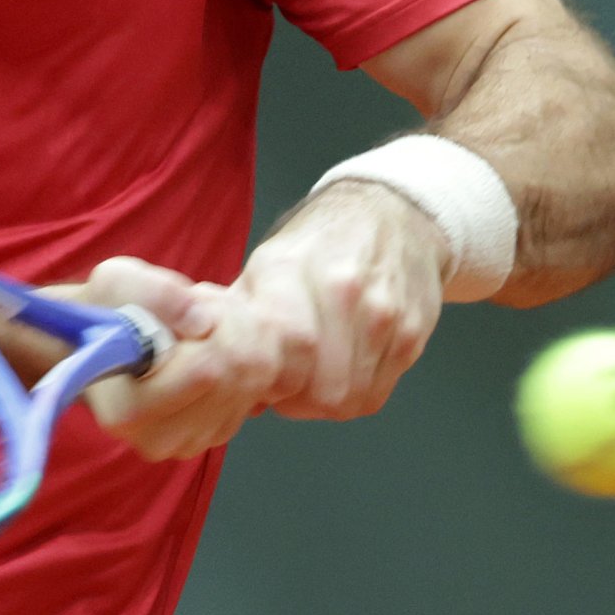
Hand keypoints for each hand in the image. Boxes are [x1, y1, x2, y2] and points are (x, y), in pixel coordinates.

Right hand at [54, 256, 283, 461]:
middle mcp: (157, 439)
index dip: (214, 326)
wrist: (105, 341)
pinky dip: (247, 357)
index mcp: (127, 411)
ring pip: (256, 380)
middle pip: (239, 374)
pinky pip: (258, 389)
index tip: (195, 303)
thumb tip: (202, 322)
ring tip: (203, 324)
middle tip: (204, 306)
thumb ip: (155, 294)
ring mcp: (188, 442)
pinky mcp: (214, 434)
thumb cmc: (107, 312)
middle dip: (232, 326)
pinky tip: (214, 345)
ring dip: (242, 338)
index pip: (207, 372)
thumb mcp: (115, 282)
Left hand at [233, 182, 447, 419]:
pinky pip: (376, 394)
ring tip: (312, 377)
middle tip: (285, 383)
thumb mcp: (267, 261)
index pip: (279, 350)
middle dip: (294, 398)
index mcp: (289, 268)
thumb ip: (236, 314)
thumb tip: (203, 356)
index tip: (259, 378)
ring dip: (323, 401)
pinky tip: (342, 370)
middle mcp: (341, 290)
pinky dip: (354, 394)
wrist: (396, 213)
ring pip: (348, 398)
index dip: (267, 380)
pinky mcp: (411, 335)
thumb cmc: (322, 242)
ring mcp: (382, 315)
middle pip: (318, 387)